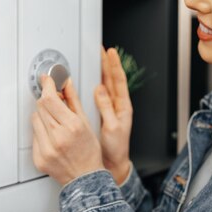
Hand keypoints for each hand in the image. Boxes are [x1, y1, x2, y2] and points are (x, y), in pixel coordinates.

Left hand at [32, 74, 103, 184]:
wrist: (85, 178)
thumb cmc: (89, 152)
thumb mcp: (86, 122)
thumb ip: (73, 101)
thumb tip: (65, 83)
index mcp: (72, 127)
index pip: (50, 99)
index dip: (47, 86)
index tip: (47, 79)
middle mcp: (58, 138)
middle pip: (41, 106)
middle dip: (47, 100)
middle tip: (54, 101)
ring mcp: (46, 149)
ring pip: (35, 119)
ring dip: (43, 116)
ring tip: (56, 124)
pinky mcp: (39, 158)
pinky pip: (34, 135)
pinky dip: (41, 132)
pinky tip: (53, 138)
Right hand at [94, 46, 132, 184]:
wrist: (112, 162)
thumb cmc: (116, 148)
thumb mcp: (112, 127)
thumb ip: (106, 108)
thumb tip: (100, 90)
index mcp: (123, 106)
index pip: (119, 81)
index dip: (114, 65)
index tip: (111, 53)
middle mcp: (117, 105)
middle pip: (111, 79)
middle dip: (106, 63)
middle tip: (101, 50)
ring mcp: (109, 108)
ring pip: (104, 85)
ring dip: (100, 71)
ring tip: (95, 59)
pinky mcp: (101, 113)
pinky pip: (97, 95)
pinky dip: (92, 84)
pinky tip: (88, 79)